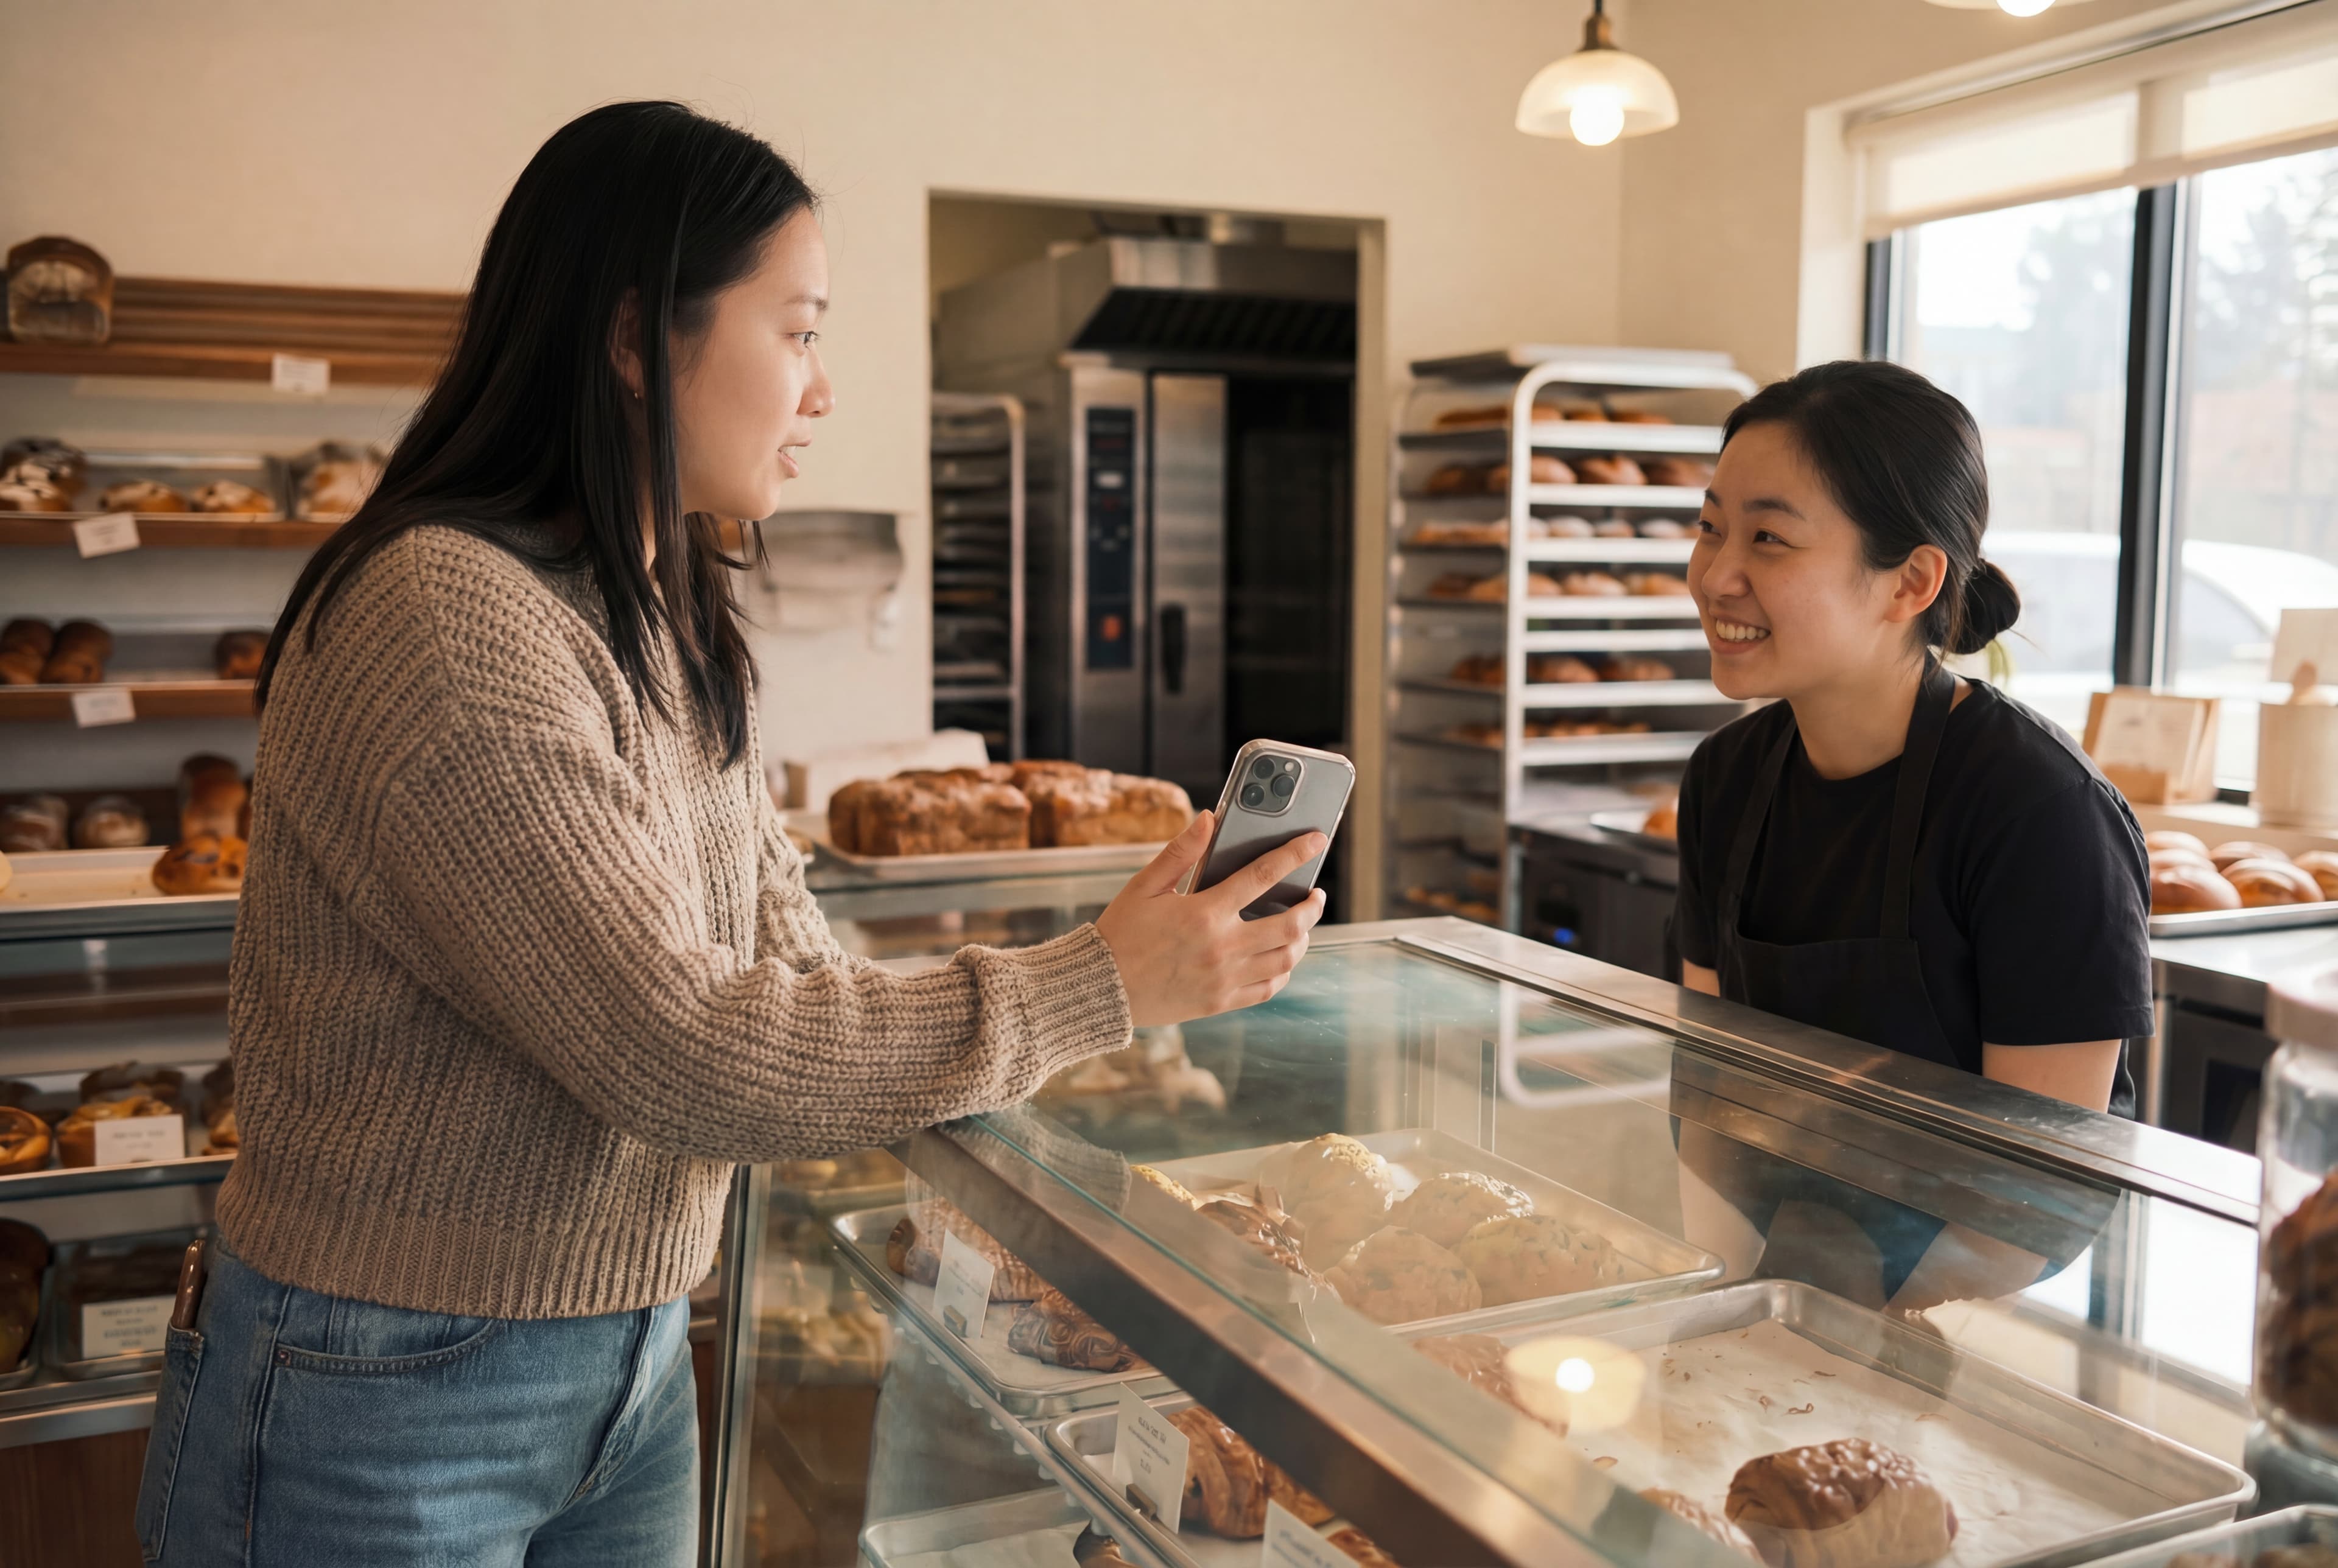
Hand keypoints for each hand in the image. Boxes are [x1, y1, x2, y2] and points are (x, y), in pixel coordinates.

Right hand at [1094, 811, 1327, 1027]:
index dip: (1295, 853)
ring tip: (1302, 925)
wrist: (1099, 989)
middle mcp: (1222, 947)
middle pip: (1289, 923)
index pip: (1263, 876)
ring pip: (1285, 959)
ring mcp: (1225, 978)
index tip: (1316, 840)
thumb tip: (1209, 818)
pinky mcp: (1221, 1002)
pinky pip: (1268, 988)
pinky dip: (1283, 971)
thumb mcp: (1145, 885)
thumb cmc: (1120, 933)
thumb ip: (1181, 851)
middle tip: (1316, 894)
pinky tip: (1282, 958)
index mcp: (1204, 912)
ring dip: (1303, 938)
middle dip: (1312, 905)